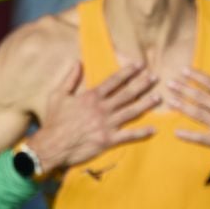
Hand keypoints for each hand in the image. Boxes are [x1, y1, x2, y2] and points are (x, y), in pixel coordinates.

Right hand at [35, 62, 160, 172]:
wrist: (50, 146)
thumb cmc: (53, 121)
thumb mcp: (57, 96)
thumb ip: (70, 79)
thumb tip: (78, 62)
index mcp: (91, 97)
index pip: (114, 81)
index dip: (128, 72)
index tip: (140, 65)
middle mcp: (102, 109)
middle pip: (127, 94)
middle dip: (142, 84)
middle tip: (155, 77)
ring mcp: (106, 125)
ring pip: (131, 112)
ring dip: (146, 104)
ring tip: (158, 97)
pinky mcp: (108, 140)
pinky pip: (128, 135)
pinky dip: (142, 132)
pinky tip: (154, 128)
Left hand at [167, 56, 209, 162]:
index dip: (196, 76)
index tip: (183, 71)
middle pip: (201, 97)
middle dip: (183, 89)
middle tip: (169, 84)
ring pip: (197, 114)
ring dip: (182, 106)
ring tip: (169, 100)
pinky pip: (201, 138)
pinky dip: (188, 136)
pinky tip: (176, 132)